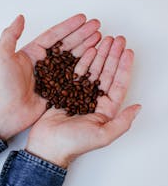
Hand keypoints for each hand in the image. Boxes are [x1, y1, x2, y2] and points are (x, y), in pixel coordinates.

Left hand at [0, 14, 100, 140]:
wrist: (6, 113)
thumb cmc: (3, 86)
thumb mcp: (2, 57)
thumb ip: (10, 36)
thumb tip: (20, 17)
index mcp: (33, 53)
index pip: (54, 35)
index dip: (69, 26)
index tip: (83, 18)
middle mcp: (45, 62)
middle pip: (67, 45)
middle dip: (83, 35)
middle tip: (97, 26)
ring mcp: (53, 76)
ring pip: (73, 59)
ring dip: (87, 48)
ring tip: (100, 39)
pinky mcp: (58, 89)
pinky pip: (74, 76)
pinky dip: (85, 67)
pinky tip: (95, 60)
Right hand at [26, 36, 140, 167]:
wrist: (48, 145)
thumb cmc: (74, 143)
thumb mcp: (103, 135)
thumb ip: (122, 122)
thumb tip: (138, 108)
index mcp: (106, 110)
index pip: (118, 84)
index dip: (124, 67)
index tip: (128, 51)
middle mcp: (95, 101)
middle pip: (107, 73)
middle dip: (113, 55)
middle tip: (117, 40)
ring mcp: (81, 95)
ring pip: (94, 70)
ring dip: (100, 55)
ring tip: (104, 40)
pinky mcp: (67, 91)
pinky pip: (78, 73)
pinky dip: (83, 61)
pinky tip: (88, 50)